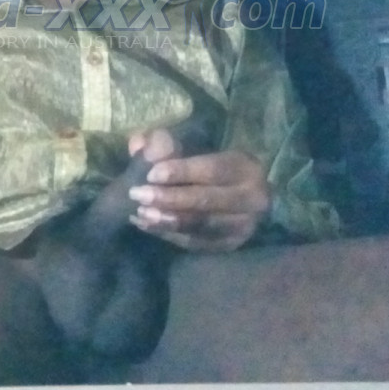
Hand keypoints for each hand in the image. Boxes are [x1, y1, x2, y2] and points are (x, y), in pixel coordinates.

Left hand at [126, 129, 269, 251]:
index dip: (181, 172)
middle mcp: (252, 198)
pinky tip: (147, 226)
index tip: (151, 174)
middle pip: (206, 200)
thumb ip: (164, 145)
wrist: (244, 201)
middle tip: (137, 195)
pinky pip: (197, 242)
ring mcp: (243, 226)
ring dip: (167, 220)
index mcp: (244, 167)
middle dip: (169, 198)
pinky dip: (169, 235)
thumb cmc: (212, 169)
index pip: (212, 170)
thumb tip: (138, 143)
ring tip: (140, 214)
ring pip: (201, 225)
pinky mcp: (229, 246)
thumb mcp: (195, 150)